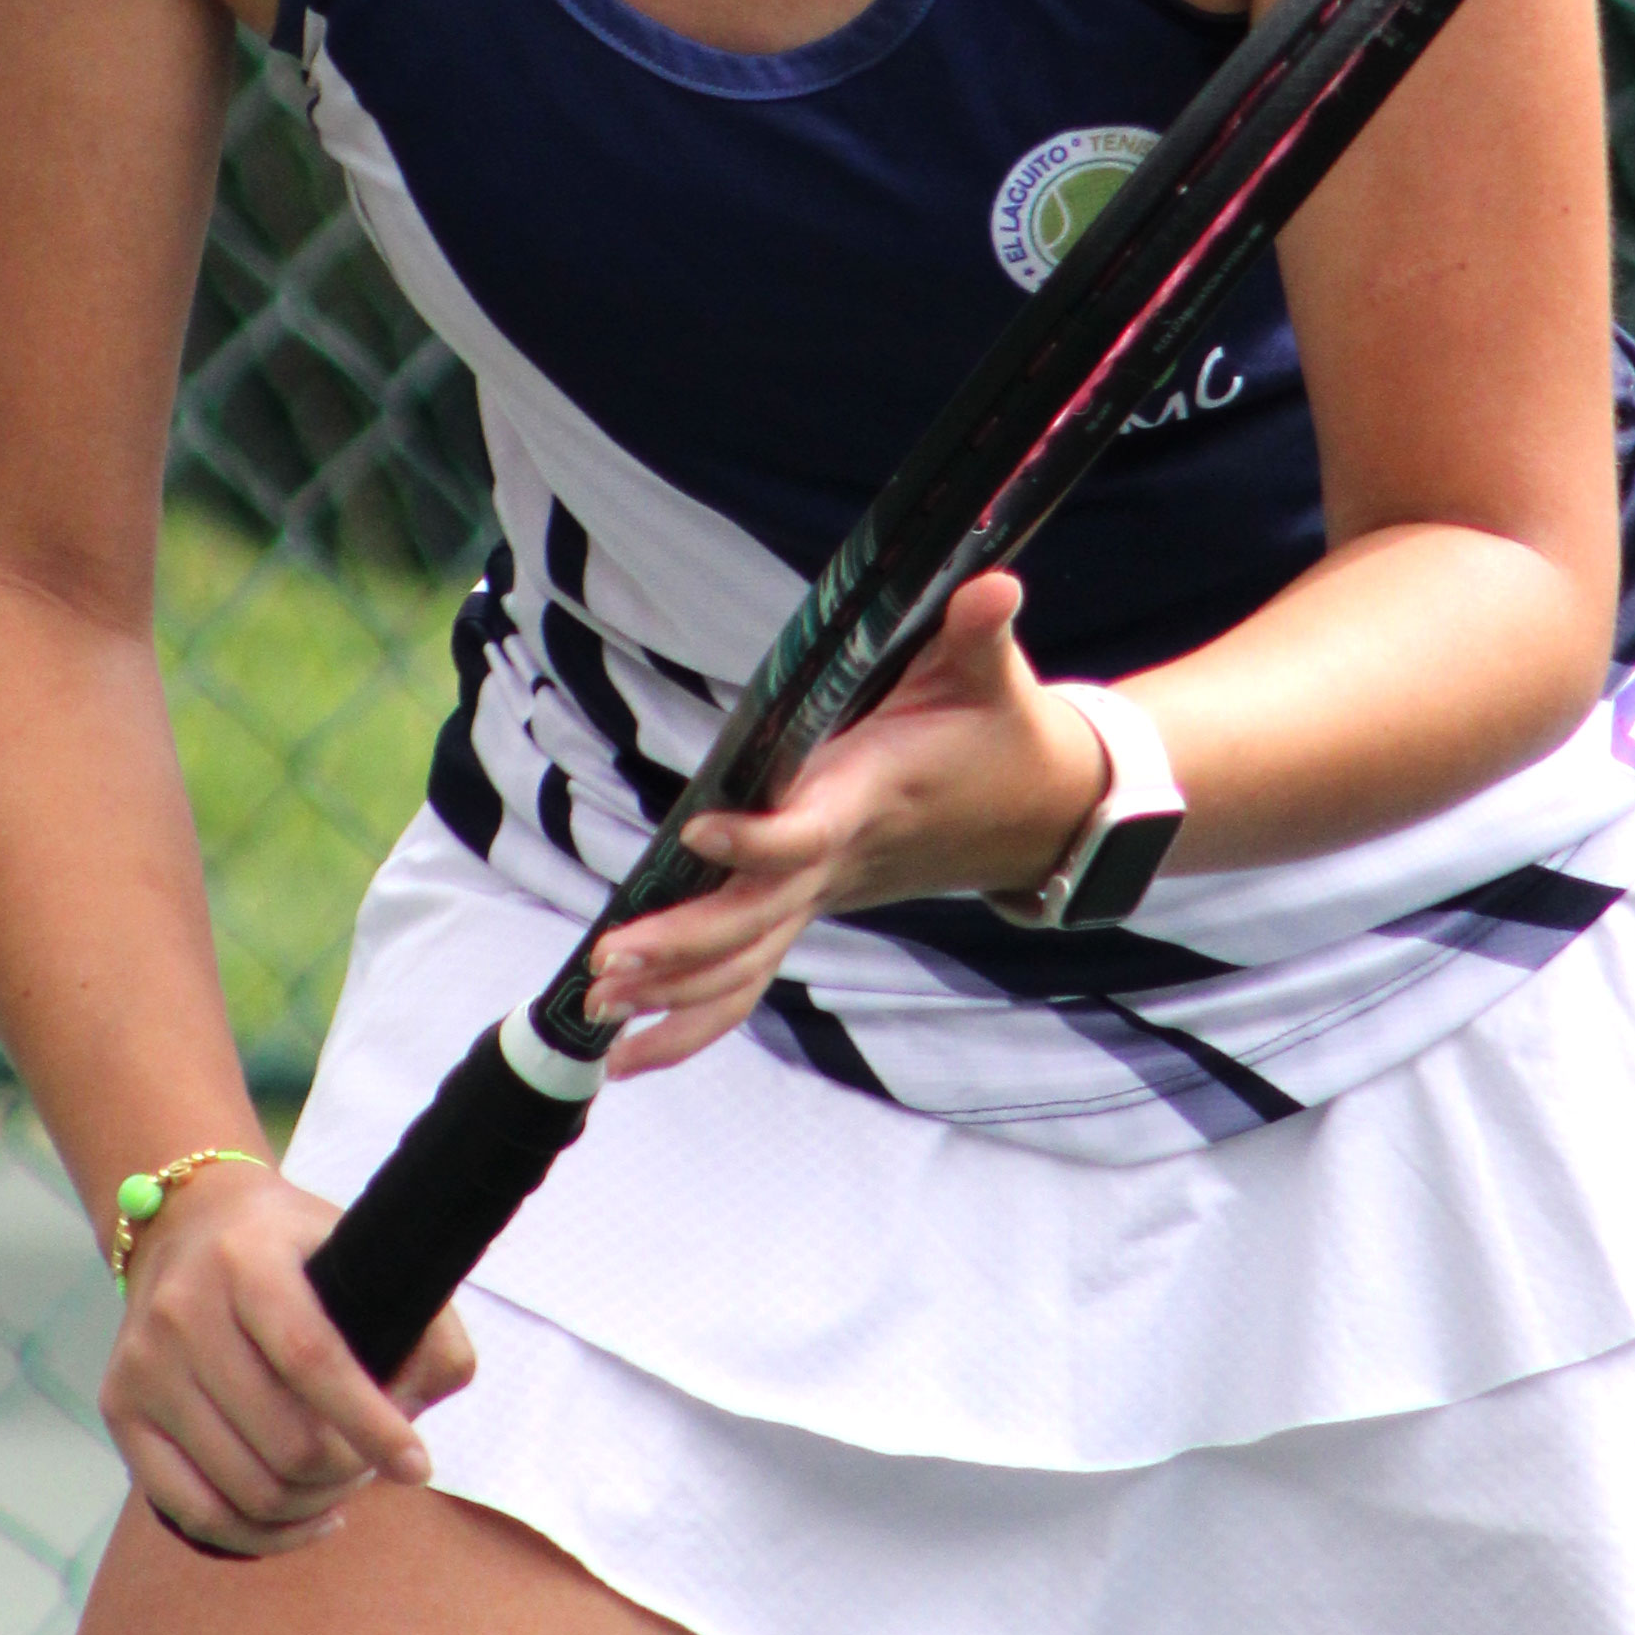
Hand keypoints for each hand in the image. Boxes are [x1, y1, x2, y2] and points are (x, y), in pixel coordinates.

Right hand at [98, 1152, 477, 1557]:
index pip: (312, 1359)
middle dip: (348, 1471)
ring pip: (243, 1488)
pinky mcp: (120, 1410)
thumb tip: (421, 1408)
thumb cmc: (291, 1248)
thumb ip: (421, 1322)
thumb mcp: (360, 1249)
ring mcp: (142, 1366)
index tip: (417, 1465)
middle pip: (282, 1441)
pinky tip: (305, 1519)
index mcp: (248, 1260)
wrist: (184, 1223)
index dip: (370, 1424)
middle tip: (375, 1463)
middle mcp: (182, 1311)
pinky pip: (192, 1511)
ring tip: (343, 1484)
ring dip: (311, 1505)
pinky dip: (260, 1536)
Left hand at [587, 572, 1108, 1075]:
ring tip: (597, 1009)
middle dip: (684, 945)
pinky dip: (694, 1017)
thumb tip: (991, 584)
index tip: (697, 830)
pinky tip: (630, 1050)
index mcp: (869, 799)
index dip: (757, 840)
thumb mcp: (992, 674)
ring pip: (748, 963)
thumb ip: (979, 632)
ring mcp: (824, 894)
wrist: (1038, 809)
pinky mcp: (812, 906)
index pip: (807, 834)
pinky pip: (751, 975)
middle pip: (758, 920)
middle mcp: (840, 861)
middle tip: (609, 960)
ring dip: (673, 994)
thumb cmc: (1000, 730)